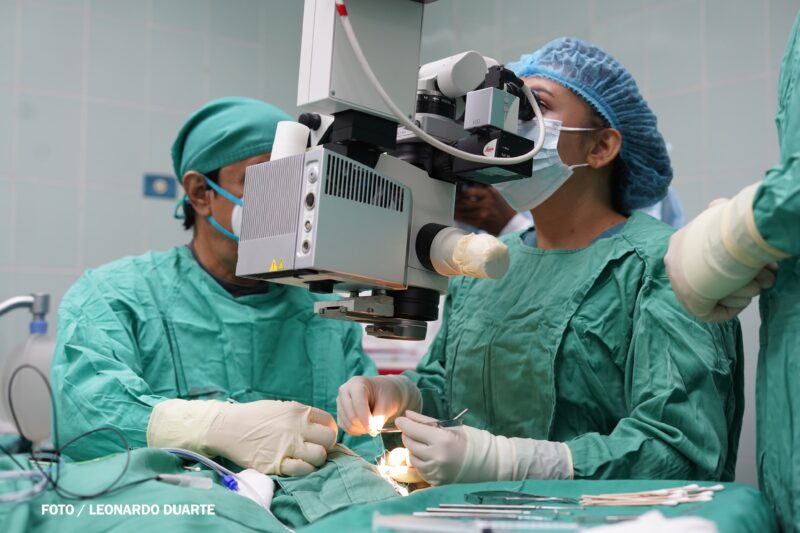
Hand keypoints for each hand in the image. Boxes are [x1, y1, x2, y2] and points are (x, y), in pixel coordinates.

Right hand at [147, 399, 336, 475]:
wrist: (227, 428)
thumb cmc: (255, 416)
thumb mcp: (281, 407)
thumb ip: (301, 415)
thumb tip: (321, 427)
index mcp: (298, 412)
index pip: (328, 421)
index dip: (327, 429)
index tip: (321, 435)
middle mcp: (296, 428)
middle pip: (328, 440)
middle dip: (326, 445)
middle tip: (316, 447)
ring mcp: (287, 447)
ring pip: (319, 457)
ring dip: (316, 459)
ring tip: (306, 458)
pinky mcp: (277, 464)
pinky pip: (303, 470)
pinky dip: (304, 469)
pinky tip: (296, 465)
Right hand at [336, 375, 420, 435]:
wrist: (382, 393)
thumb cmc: (386, 395)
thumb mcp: (388, 403)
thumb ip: (380, 417)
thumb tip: (372, 430)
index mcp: (357, 383)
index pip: (358, 404)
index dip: (366, 420)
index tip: (375, 431)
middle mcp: (344, 391)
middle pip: (352, 416)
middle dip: (365, 426)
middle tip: (376, 427)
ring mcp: (340, 402)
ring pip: (348, 424)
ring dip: (362, 429)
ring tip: (372, 423)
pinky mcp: (339, 413)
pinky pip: (346, 428)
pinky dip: (357, 430)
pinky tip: (365, 425)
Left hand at [395, 411, 572, 484]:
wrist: (493, 465)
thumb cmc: (475, 442)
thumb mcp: (452, 427)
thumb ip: (427, 422)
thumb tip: (408, 415)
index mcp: (441, 440)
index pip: (413, 430)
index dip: (405, 423)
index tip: (402, 419)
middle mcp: (436, 458)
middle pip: (409, 444)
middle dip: (410, 435)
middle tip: (415, 430)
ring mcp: (435, 473)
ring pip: (412, 458)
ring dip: (414, 449)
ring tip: (425, 443)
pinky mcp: (436, 483)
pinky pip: (419, 471)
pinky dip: (420, 462)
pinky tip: (428, 456)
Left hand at [455, 186, 516, 236]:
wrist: (509, 223)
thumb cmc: (501, 209)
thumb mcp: (495, 194)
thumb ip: (482, 190)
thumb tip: (468, 187)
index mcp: (488, 193)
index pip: (468, 191)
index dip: (462, 193)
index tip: (459, 195)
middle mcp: (485, 203)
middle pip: (463, 202)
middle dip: (457, 203)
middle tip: (454, 203)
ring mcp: (482, 214)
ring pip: (462, 211)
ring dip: (456, 211)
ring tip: (454, 210)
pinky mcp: (479, 223)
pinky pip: (464, 220)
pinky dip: (459, 218)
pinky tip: (457, 216)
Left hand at [664, 185, 785, 321]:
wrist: (723, 247)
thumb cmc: (726, 229)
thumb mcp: (720, 211)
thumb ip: (717, 210)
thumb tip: (717, 206)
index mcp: (681, 245)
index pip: (708, 260)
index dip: (737, 263)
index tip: (758, 263)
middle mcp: (679, 267)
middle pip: (718, 279)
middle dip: (746, 278)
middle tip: (765, 275)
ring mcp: (683, 288)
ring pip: (720, 294)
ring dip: (744, 288)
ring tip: (754, 279)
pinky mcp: (692, 305)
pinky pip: (714, 312)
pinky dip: (734, 304)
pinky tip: (743, 291)